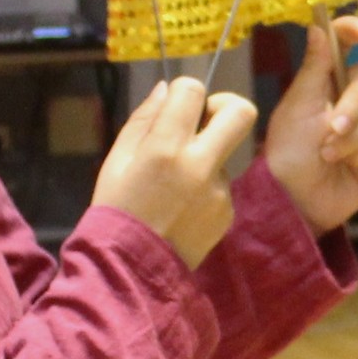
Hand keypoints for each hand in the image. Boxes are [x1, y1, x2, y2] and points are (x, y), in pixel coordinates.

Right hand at [91, 75, 256, 267]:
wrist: (131, 269)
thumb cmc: (116, 208)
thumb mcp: (117, 160)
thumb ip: (144, 120)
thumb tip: (166, 88)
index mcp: (166, 147)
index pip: (194, 90)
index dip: (185, 91)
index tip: (177, 107)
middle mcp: (200, 165)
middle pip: (241, 111)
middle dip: (224, 105)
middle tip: (204, 121)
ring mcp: (219, 190)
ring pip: (224, 152)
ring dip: (205, 157)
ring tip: (173, 187)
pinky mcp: (228, 211)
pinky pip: (221, 184)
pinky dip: (205, 188)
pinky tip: (181, 208)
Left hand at [262, 12, 357, 234]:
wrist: (295, 199)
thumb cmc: (287, 151)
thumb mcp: (297, 106)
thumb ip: (313, 66)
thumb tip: (318, 25)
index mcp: (326, 79)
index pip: (346, 43)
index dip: (357, 31)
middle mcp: (349, 96)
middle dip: (355, 103)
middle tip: (332, 127)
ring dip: (355, 135)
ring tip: (330, 154)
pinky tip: (349, 165)